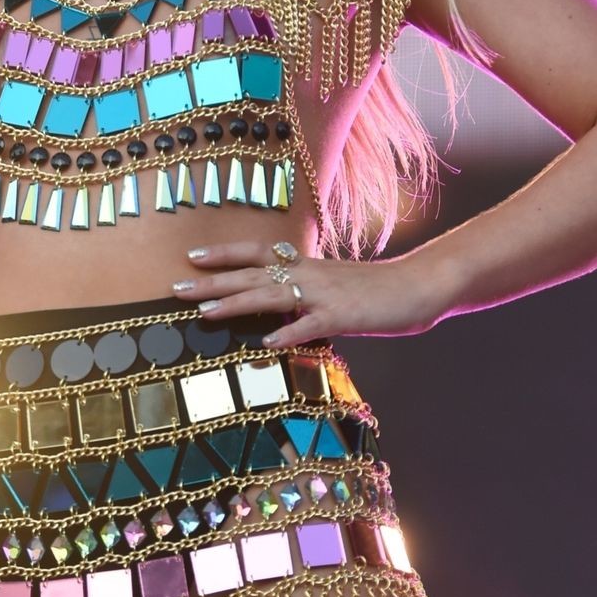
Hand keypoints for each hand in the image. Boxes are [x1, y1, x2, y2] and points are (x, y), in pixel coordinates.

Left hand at [171, 242, 454, 346]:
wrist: (420, 285)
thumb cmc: (377, 290)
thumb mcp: (336, 286)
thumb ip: (306, 293)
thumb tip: (279, 308)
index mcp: (307, 264)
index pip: (257, 252)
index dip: (224, 254)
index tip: (191, 255)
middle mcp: (310, 273)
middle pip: (252, 274)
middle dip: (213, 281)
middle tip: (176, 287)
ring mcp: (325, 294)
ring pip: (271, 295)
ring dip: (236, 304)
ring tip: (204, 312)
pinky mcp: (344, 315)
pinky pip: (311, 325)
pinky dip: (288, 333)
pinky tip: (266, 344)